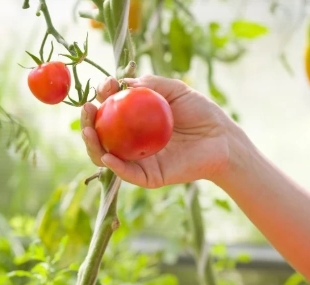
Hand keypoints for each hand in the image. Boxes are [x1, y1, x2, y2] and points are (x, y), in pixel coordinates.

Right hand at [80, 74, 244, 187]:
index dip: (102, 97)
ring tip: (89, 131)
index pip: (109, 111)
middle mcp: (132, 141)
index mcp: (135, 120)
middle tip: (87, 109)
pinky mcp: (150, 176)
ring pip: (106, 157)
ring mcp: (139, 160)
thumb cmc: (201, 113)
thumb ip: (151, 85)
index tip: (105, 86)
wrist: (222, 138)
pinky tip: (107, 156)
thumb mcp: (174, 90)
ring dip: (92, 145)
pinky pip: (127, 173)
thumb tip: (124, 83)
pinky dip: (114, 166)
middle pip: (100, 136)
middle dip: (87, 123)